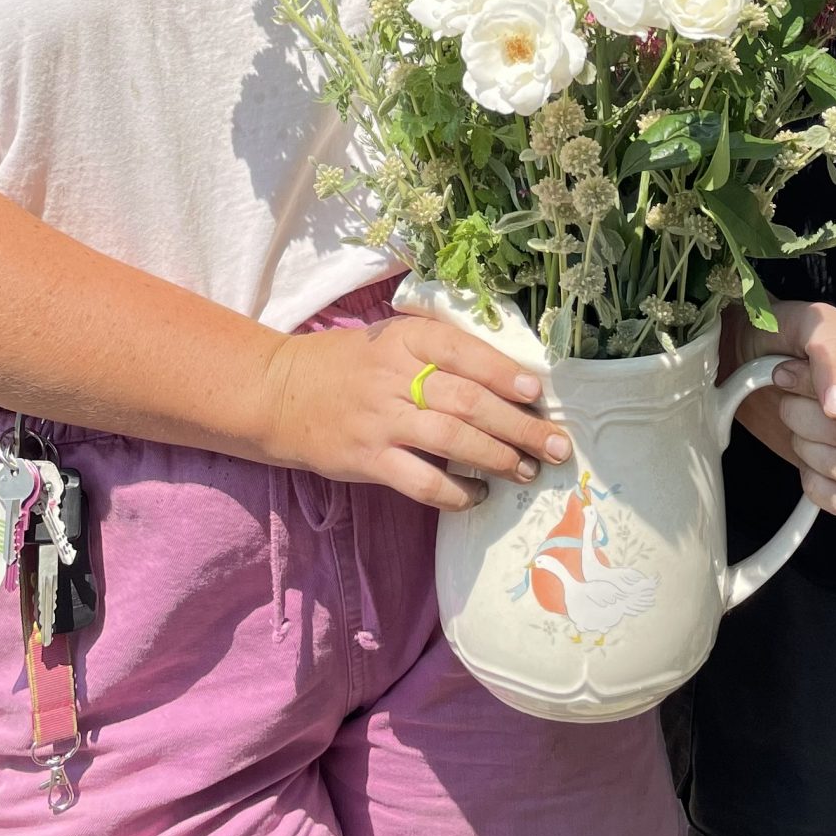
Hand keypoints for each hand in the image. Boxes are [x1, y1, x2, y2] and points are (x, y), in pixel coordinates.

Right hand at [260, 312, 572, 512]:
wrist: (279, 393)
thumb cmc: (348, 364)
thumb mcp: (390, 340)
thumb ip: (439, 353)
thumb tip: (508, 380)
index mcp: (404, 339)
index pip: (462, 350)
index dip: (503, 371)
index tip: (537, 391)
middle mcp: (394, 376)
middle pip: (468, 400)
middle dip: (518, 425)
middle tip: (555, 445)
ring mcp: (380, 419)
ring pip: (451, 439)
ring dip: (497, 458)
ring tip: (527, 470)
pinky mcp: (367, 459)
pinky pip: (421, 480)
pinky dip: (456, 492)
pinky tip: (478, 496)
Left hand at [727, 298, 835, 517]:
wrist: (749, 360)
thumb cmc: (784, 335)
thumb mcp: (808, 321)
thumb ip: (831, 352)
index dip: (826, 389)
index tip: (787, 373)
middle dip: (806, 415)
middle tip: (784, 392)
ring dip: (805, 444)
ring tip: (792, 417)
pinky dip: (817, 487)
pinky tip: (802, 464)